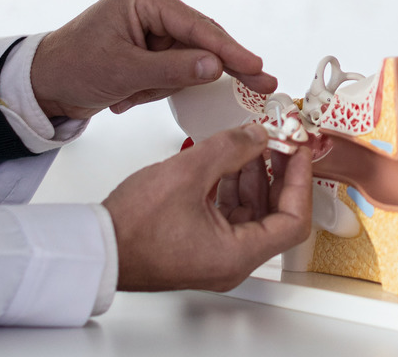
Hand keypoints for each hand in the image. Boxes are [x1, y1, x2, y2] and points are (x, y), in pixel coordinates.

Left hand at [29, 0, 275, 119]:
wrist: (42, 85)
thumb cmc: (73, 68)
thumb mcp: (124, 72)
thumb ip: (173, 70)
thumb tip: (216, 66)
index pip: (197, 26)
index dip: (230, 49)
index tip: (257, 67)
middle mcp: (153, 7)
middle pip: (201, 40)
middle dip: (211, 69)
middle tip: (263, 84)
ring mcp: (153, 28)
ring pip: (188, 62)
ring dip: (159, 87)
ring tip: (125, 95)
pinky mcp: (151, 49)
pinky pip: (173, 72)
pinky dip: (152, 90)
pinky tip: (124, 96)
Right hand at [103, 124, 314, 291]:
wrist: (96, 248)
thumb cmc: (132, 227)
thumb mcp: (188, 174)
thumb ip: (229, 148)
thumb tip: (257, 135)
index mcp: (237, 255)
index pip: (293, 221)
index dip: (301, 182)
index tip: (300, 152)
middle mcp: (231, 262)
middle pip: (275, 216)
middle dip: (278, 174)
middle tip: (280, 142)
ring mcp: (215, 256)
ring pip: (251, 213)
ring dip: (254, 176)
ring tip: (252, 143)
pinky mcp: (199, 246)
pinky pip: (229, 215)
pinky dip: (232, 186)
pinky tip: (226, 160)